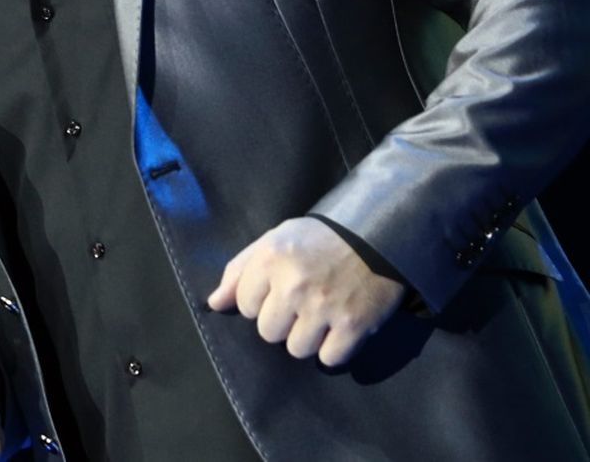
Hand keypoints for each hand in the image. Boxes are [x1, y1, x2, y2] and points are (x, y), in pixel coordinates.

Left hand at [207, 217, 405, 366]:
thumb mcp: (275, 240)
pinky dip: (333, 349)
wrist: (379, 234)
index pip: (244, 304)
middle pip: (268, 332)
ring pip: (296, 349)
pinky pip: (329, 359)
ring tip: (320, 316)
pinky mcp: (353, 326)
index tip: (278, 291)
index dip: (260, 301)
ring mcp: (323, 307)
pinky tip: (338, 329)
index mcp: (270, 259)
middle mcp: (293, 285)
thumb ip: (240, 270)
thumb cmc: (321, 237)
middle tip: (301, 305)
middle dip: (282, 321)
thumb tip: (214, 303)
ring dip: (307, 338)